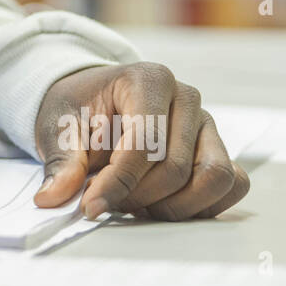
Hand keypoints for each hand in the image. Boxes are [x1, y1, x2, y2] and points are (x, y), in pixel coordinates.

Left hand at [32, 62, 249, 219]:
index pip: (144, 144)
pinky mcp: (217, 148)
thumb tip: (52, 197)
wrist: (92, 103)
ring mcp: (206, 124)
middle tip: (108, 198)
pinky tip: (164, 204)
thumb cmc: (78, 110)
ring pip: (214, 178)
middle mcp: (185, 97)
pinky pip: (233, 184)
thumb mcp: (58, 128)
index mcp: (149, 79)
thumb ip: (61, 162)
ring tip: (138, 202)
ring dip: (175, 205)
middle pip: (176, 169)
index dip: (117, 183)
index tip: (90, 206)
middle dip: (139, 196)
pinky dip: (204, 204)